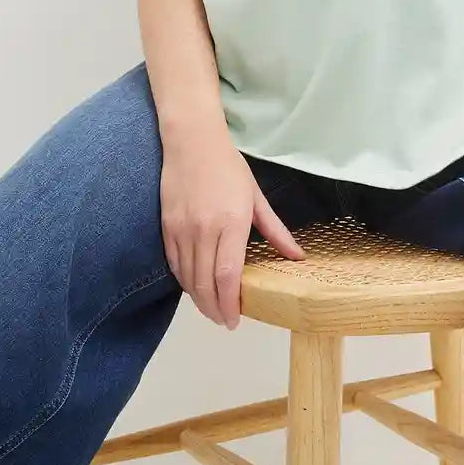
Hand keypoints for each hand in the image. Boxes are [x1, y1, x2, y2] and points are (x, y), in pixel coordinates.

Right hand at [160, 133, 305, 329]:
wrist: (191, 142)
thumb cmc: (228, 166)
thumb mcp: (256, 197)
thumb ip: (275, 230)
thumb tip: (297, 256)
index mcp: (231, 222)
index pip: (228, 275)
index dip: (230, 303)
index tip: (236, 319)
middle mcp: (204, 230)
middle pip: (205, 284)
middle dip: (215, 309)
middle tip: (225, 322)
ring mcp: (182, 230)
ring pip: (188, 278)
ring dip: (199, 300)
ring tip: (212, 310)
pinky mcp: (166, 228)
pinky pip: (174, 264)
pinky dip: (184, 282)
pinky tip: (195, 288)